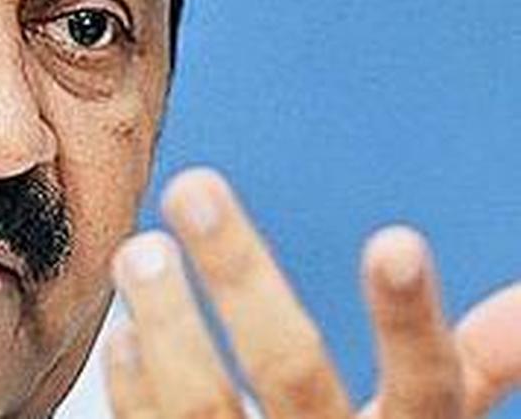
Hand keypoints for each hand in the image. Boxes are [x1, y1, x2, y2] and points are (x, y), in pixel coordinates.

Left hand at [104, 168, 520, 417]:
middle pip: (290, 370)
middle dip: (242, 275)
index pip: (426, 385)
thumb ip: (462, 370)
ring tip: (139, 251)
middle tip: (192, 186)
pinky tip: (122, 337)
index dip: (410, 320)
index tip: (395, 240)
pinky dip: (133, 389)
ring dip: (165, 320)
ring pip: (201, 404)